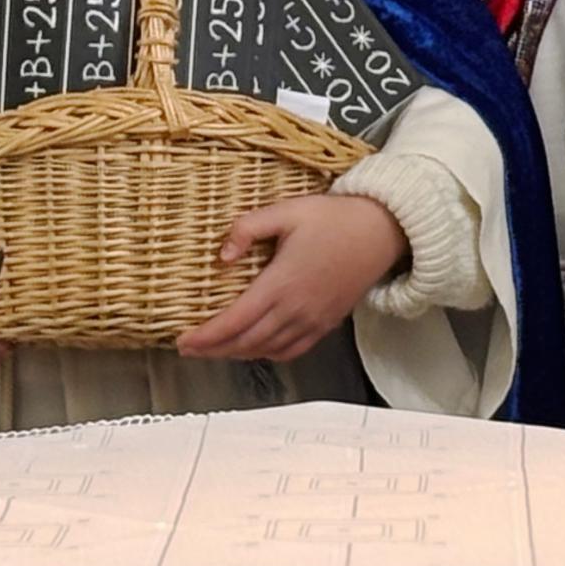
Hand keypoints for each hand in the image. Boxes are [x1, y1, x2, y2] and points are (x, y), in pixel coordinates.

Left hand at [175, 194, 409, 364]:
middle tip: (190, 347)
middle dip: (213, 349)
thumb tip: (222, 255)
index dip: (206, 337)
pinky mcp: (326, 324)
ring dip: (237, 353)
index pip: (234, 321)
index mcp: (282, 283)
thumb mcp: (288, 210)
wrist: (381, 232)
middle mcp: (296, 309)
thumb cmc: (334, 218)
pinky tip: (256, 347)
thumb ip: (248, 228)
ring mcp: (313, 320)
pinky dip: (267, 354)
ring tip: (216, 347)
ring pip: (266, 350)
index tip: (183, 341)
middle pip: (245, 342)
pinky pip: (291, 351)